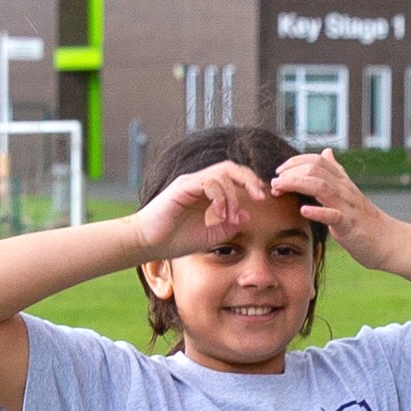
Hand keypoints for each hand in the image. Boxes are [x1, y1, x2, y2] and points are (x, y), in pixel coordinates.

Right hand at [130, 158, 278, 260]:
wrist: (148, 243)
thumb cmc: (174, 240)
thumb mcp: (210, 236)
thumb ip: (229, 226)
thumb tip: (247, 215)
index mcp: (207, 192)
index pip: (234, 177)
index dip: (251, 184)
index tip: (262, 200)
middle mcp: (199, 183)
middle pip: (231, 167)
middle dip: (250, 180)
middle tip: (260, 197)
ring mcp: (190, 183)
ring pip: (222, 174)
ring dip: (232, 196)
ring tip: (229, 217)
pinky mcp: (182, 188)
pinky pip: (208, 182)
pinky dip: (220, 197)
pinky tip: (219, 214)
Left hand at [269, 147, 410, 274]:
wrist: (389, 242)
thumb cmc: (366, 221)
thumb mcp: (349, 192)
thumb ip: (337, 173)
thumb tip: (326, 152)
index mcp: (343, 182)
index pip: (317, 160)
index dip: (295, 161)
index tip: (279, 171)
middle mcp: (345, 190)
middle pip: (315, 169)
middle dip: (290, 172)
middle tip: (274, 182)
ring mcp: (347, 207)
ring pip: (321, 187)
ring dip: (296, 184)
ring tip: (279, 188)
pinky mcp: (350, 226)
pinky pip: (333, 216)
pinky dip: (317, 212)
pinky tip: (303, 211)